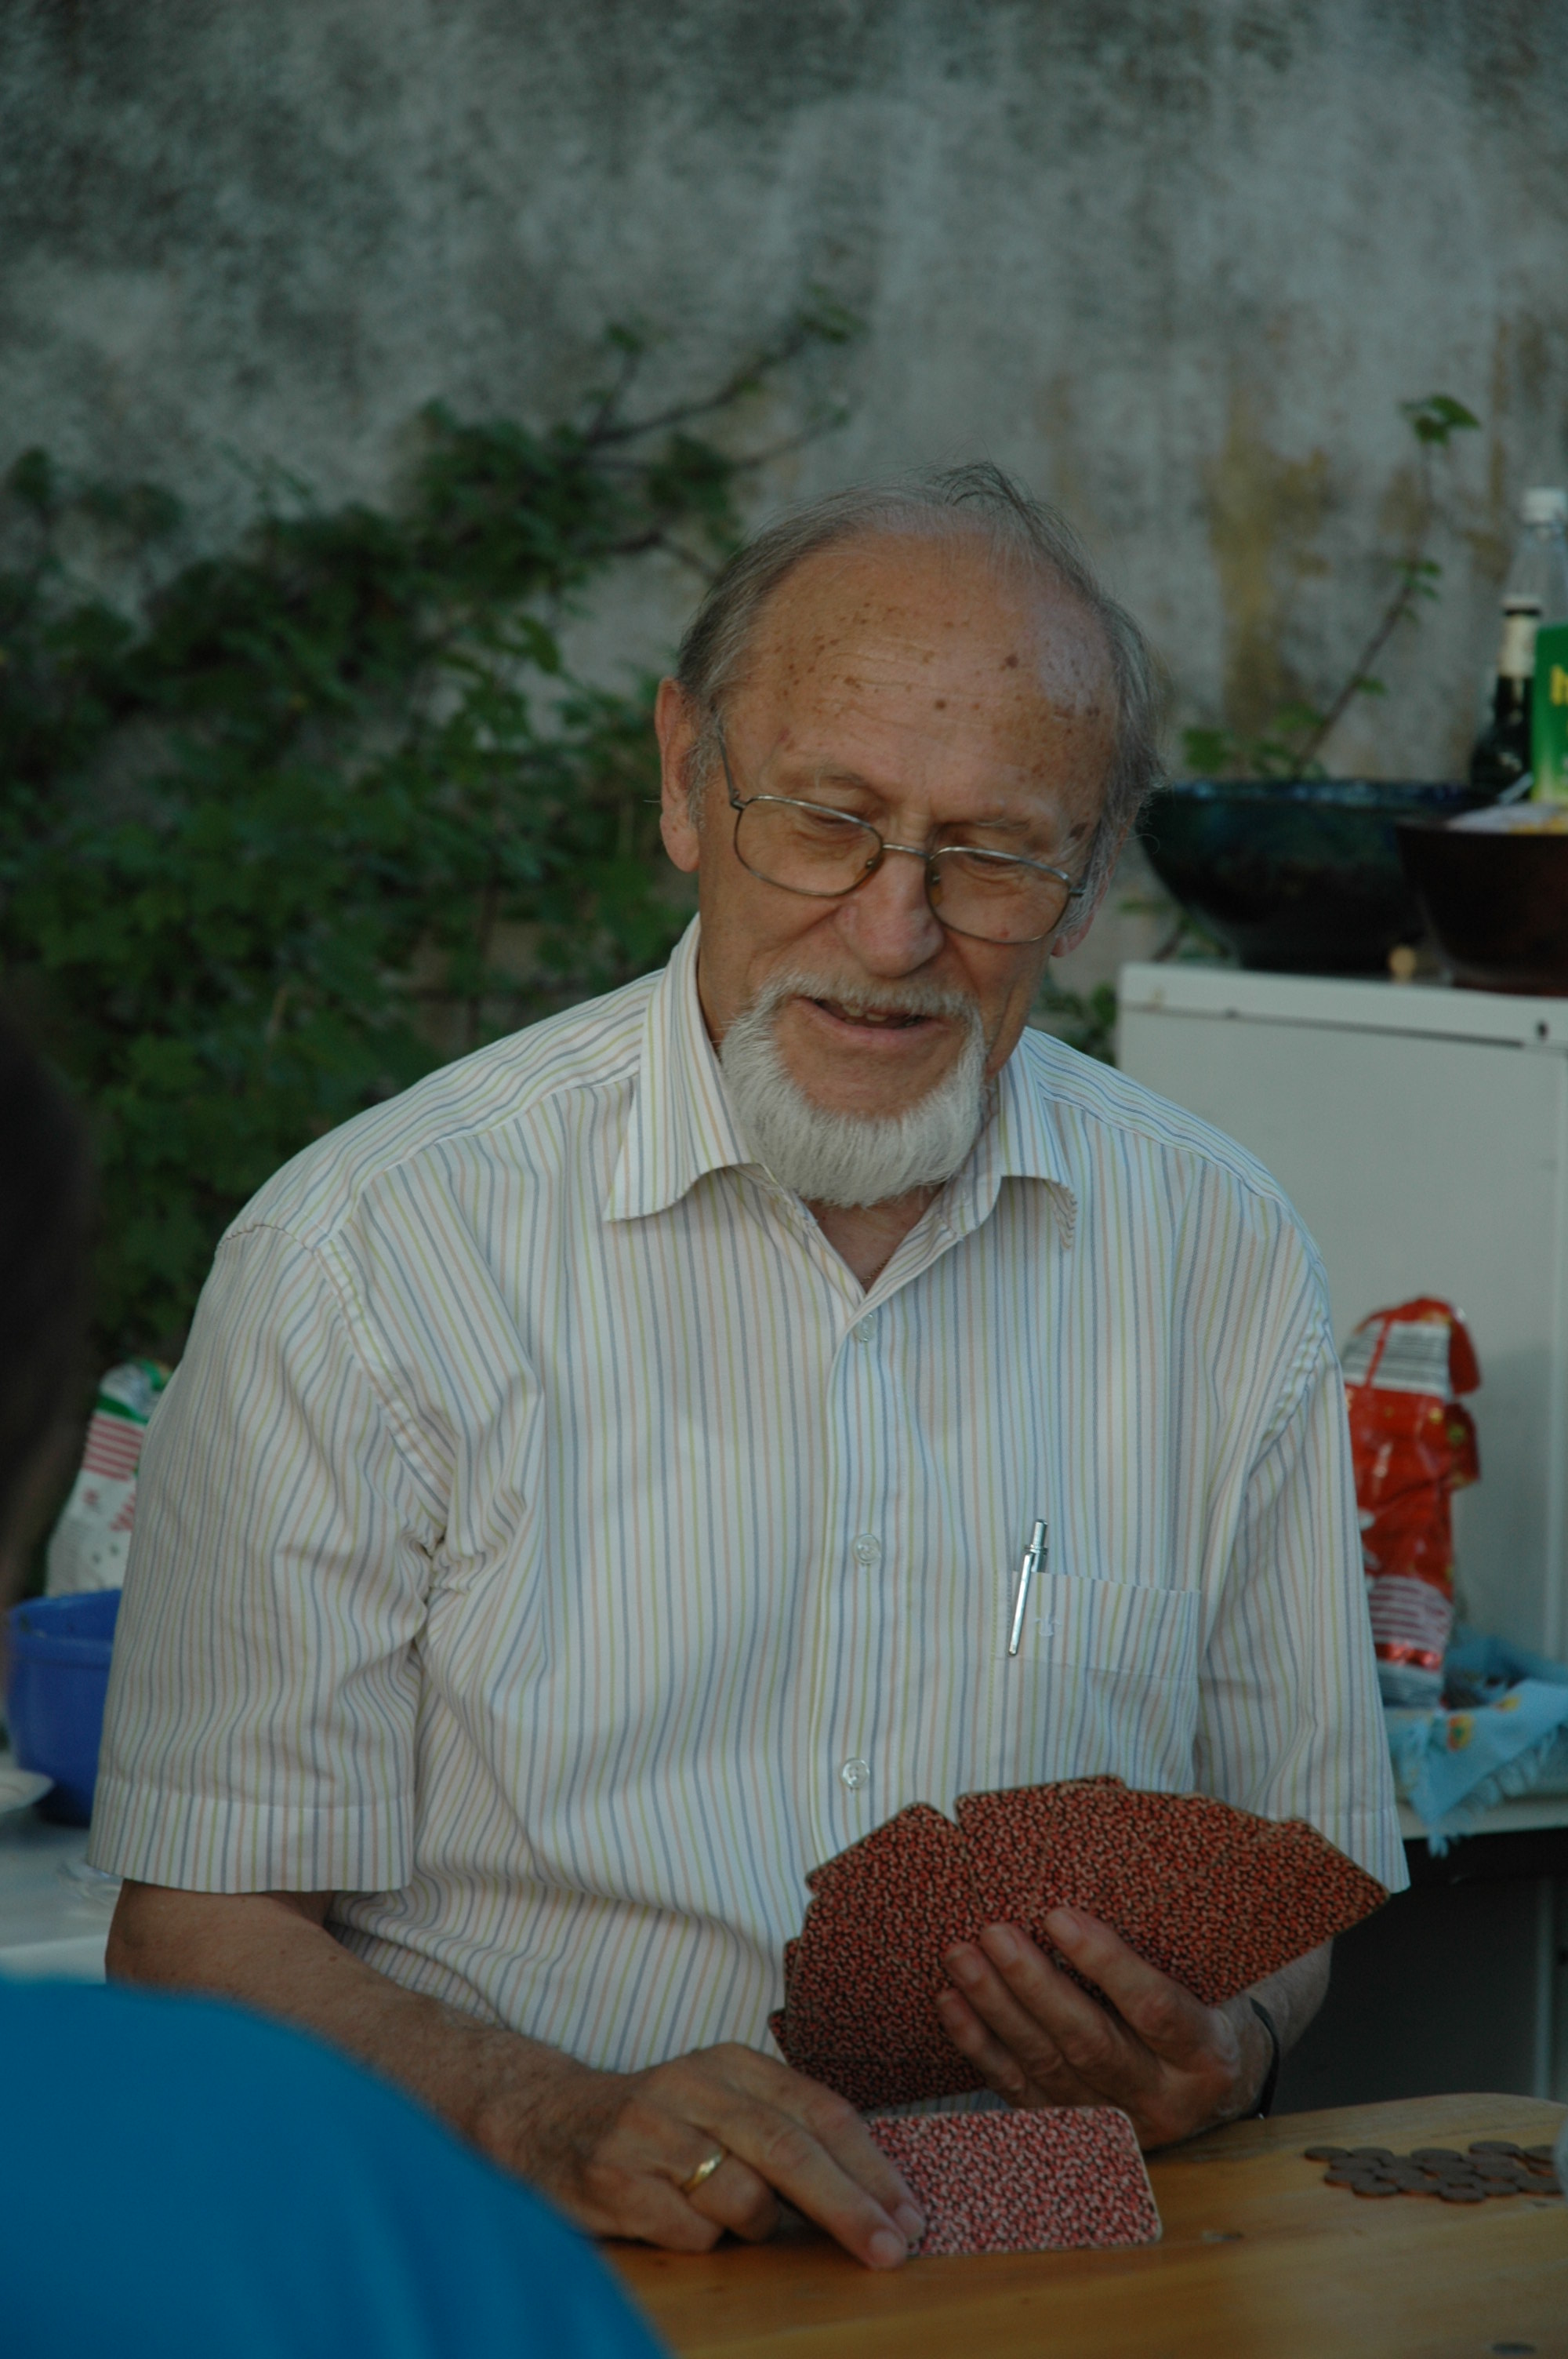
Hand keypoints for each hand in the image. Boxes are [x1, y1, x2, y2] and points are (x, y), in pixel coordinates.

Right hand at [503, 2041, 925, 2266]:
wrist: (545, 2120)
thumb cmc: (658, 2124)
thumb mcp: (721, 2104)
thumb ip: (783, 2131)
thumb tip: (873, 2194)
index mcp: (732, 2062)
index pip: (819, 2109)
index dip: (870, 2165)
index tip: (909, 2213)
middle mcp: (693, 2084)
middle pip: (790, 2148)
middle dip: (850, 2205)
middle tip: (892, 2251)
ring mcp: (651, 2128)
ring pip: (742, 2194)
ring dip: (757, 2225)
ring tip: (736, 2220)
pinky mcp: (615, 2177)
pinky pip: (691, 2231)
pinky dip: (704, 2241)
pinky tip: (682, 2223)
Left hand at [937, 1908, 1270, 2147]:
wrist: (1210, 2084)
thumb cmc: (1206, 2003)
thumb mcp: (1208, 1977)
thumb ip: (1167, 1939)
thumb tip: (1112, 1847)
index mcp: (1208, 2056)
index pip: (1155, 2009)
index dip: (1105, 1964)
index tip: (1058, 1916)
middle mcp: (1163, 2102)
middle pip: (1091, 2044)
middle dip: (1034, 1987)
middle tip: (993, 1932)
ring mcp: (1116, 2125)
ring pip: (1048, 2068)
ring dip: (995, 2010)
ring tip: (960, 1956)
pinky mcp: (1076, 2134)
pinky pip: (1020, 2092)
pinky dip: (980, 2047)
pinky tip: (952, 2005)